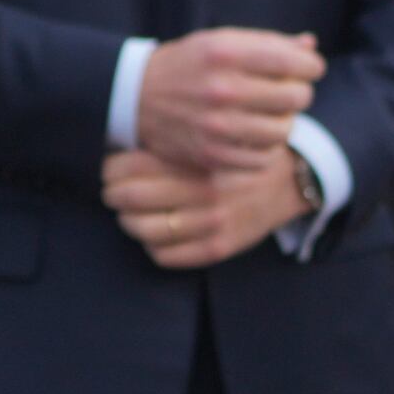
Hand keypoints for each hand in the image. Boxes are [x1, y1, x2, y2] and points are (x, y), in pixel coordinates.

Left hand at [104, 147, 299, 272]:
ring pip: (144, 230)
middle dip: (112, 195)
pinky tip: (154, 234)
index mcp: (196, 160)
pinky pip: (165, 256)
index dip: (111, 169)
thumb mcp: (205, 138)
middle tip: (111, 192)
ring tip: (128, 214)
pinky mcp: (218, 248)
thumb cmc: (233, 156)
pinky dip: (151, 246)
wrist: (285, 181)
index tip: (109, 169)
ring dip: (128, 222)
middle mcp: (204, 192)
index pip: (132, 166)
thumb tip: (117, 144)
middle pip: (132, 198)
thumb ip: (169, 142)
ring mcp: (212, 223)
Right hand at [135, 27, 322, 174]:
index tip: (309, 69)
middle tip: (289, 92)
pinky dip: (267, 148)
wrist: (135, 96)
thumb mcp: (220, 42)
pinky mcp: (212, 154)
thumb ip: (267, 43)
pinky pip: (263, 157)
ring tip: (273, 115)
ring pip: (283, 130)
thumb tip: (310, 46)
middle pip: (295, 97)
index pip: (292, 62)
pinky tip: (257, 135)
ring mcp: (217, 125)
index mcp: (225, 53)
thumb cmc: (188, 65)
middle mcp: (222, 88)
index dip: (311, 66)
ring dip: (285, 122)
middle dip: (300, 93)